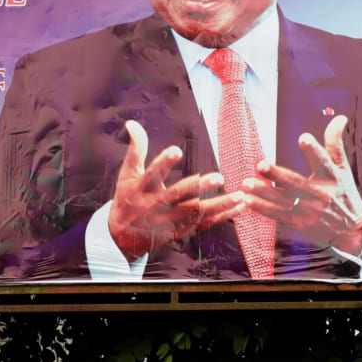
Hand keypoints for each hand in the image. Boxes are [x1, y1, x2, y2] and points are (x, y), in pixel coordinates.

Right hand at [109, 120, 251, 261]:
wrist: (122, 238)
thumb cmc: (127, 199)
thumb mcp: (127, 175)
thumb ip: (136, 150)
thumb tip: (133, 123)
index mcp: (142, 189)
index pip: (152, 174)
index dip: (163, 162)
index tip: (176, 150)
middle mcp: (156, 205)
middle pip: (178, 196)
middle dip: (198, 188)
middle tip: (218, 178)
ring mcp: (170, 220)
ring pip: (196, 213)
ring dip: (219, 205)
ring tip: (240, 195)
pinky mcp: (181, 231)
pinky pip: (205, 224)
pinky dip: (223, 216)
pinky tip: (239, 206)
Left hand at [243, 115, 361, 255]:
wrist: (351, 230)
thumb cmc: (344, 193)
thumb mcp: (343, 169)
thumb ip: (336, 143)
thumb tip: (340, 117)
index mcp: (332, 177)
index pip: (323, 161)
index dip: (314, 150)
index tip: (303, 138)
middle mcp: (320, 194)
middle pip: (297, 183)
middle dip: (278, 175)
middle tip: (260, 165)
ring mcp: (309, 210)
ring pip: (283, 200)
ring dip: (264, 192)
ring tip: (246, 183)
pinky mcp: (300, 222)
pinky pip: (278, 215)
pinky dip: (262, 208)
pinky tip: (248, 200)